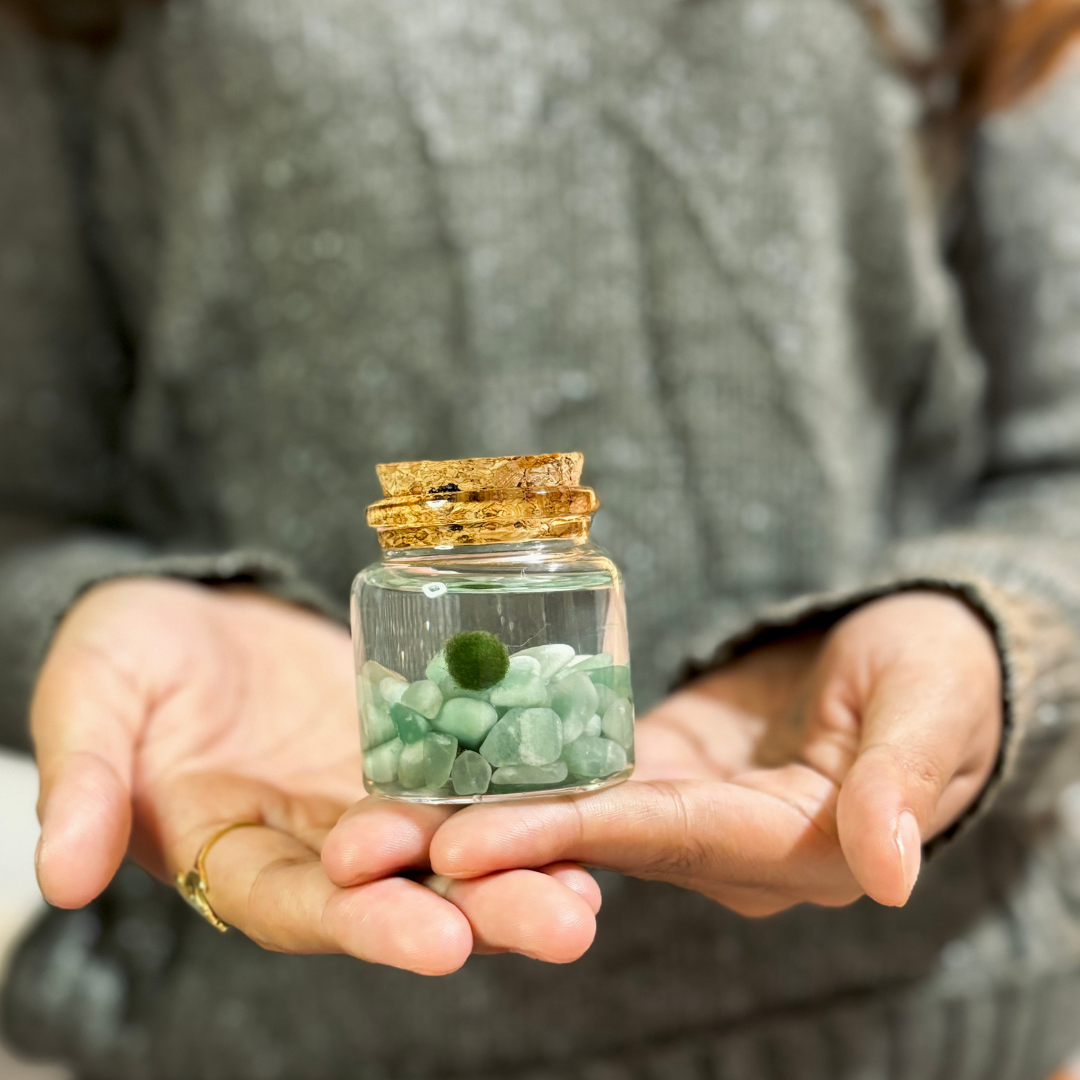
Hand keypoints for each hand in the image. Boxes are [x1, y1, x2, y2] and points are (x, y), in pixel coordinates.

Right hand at [32, 579, 598, 972]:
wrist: (194, 606)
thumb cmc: (129, 652)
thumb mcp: (94, 701)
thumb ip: (87, 783)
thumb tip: (63, 878)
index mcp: (233, 850)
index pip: (300, 904)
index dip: (365, 923)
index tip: (439, 942)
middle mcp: (314, 839)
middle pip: (401, 889)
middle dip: (481, 911)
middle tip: (566, 925)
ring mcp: (370, 791)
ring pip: (450, 843)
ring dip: (525, 866)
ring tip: (594, 887)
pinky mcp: (412, 741)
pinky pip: (472, 771)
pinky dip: (526, 793)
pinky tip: (589, 803)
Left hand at [325, 591, 1000, 920]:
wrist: (916, 653)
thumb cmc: (943, 673)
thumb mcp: (932, 711)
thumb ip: (905, 782)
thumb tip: (891, 870)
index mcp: (787, 844)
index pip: (658, 840)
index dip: (563, 840)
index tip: (464, 849)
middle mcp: (720, 843)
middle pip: (589, 841)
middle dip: (482, 844)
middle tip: (368, 845)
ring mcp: (683, 805)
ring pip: (570, 809)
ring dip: (477, 808)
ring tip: (374, 807)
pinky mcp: (661, 764)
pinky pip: (580, 764)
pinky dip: (516, 761)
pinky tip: (439, 750)